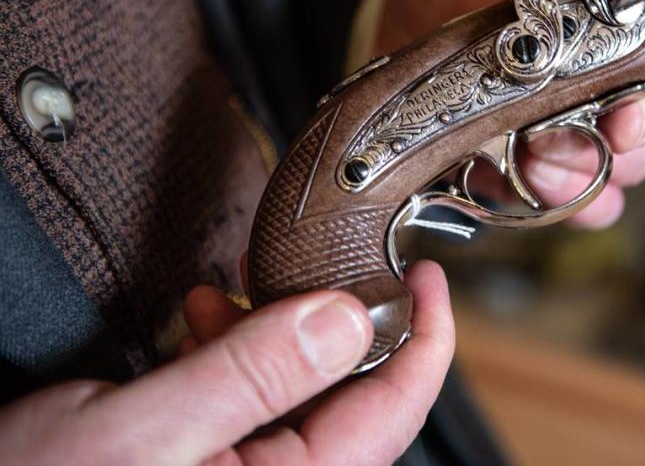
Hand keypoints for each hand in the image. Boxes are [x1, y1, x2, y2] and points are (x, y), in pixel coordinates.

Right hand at [0, 261, 453, 465]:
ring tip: (246, 287)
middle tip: (336, 264)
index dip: (426, 337)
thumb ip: (253, 374)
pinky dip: (240, 351)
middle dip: (344, 321)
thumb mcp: (150, 427)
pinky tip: (207, 320)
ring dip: (282, 330)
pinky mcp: (212, 461)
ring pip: (302, 391)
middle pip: (354, 396)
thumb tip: (348, 317)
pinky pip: (255, 400)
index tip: (428, 276)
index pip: (393, 410)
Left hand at [376, 0, 644, 227]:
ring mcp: (576, 133)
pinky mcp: (535, 175)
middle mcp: (610, 86)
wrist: (387, 25)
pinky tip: (553, 189)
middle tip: (626, 117)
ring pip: (633, 167)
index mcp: (615, 31)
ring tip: (551, 145)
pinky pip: (585, 206)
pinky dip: (578, 203)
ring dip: (604, 163)